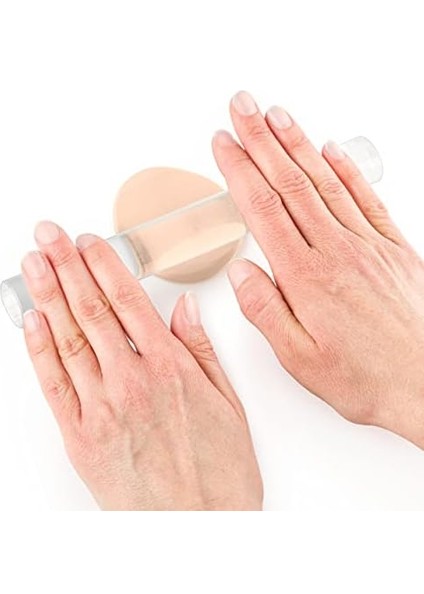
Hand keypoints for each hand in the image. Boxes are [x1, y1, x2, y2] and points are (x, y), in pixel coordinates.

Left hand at [21, 222, 261, 509]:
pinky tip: (31, 320)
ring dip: (48, 296)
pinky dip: (39, 349)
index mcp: (169, 368)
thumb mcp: (228, 402)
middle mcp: (132, 381)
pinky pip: (54, 385)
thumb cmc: (219, 469)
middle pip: (91, 311)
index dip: (103, 266)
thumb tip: (181, 306)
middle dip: (66, 266)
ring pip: (68, 340)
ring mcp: (102, 408)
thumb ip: (200, 348)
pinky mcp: (81, 438)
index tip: (88, 241)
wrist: (201, 527)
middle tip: (48, 234)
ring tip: (33, 263)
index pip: (128, 301)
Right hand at [213, 90, 423, 448]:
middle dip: (261, 139)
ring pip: (325, 182)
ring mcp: (368, 245)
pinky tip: (332, 150)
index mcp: (307, 277)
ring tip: (277, 116)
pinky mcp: (394, 248)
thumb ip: (265, 310)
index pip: (263, 209)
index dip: (239, 170)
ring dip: (298, 144)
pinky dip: (347, 170)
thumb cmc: (366, 378)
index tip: (223, 143)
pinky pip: (366, 198)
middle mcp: (337, 251)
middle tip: (243, 107)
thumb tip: (240, 272)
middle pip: (290, 183)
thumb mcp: (299, 359)